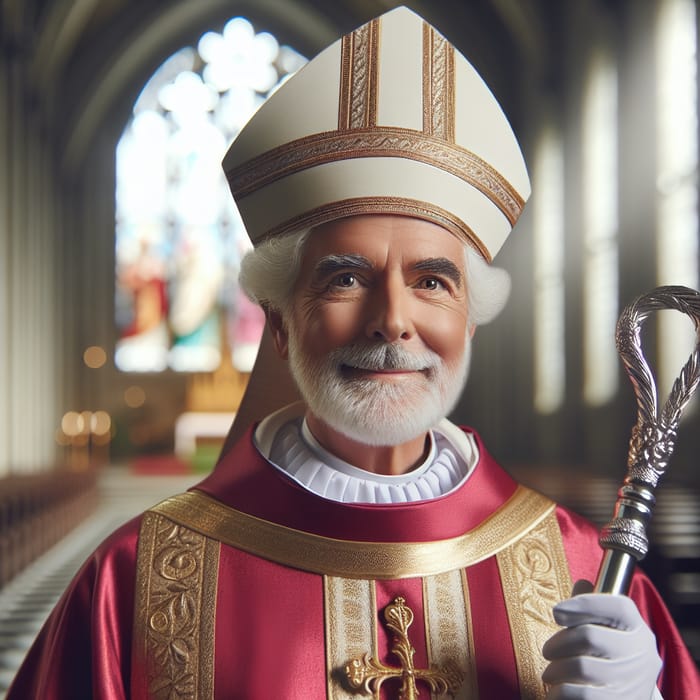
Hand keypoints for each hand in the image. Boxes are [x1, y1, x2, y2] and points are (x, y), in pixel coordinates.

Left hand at [542, 580, 661, 698]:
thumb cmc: (609, 662)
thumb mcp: (609, 633)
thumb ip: (593, 609)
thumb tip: (583, 584)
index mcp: (638, 631)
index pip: (619, 607)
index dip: (585, 604)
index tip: (557, 612)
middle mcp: (640, 657)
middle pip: (590, 636)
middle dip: (559, 642)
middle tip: (548, 651)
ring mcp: (631, 684)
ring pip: (580, 667)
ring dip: (556, 669)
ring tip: (551, 673)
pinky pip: (579, 694)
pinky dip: (559, 692)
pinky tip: (557, 690)